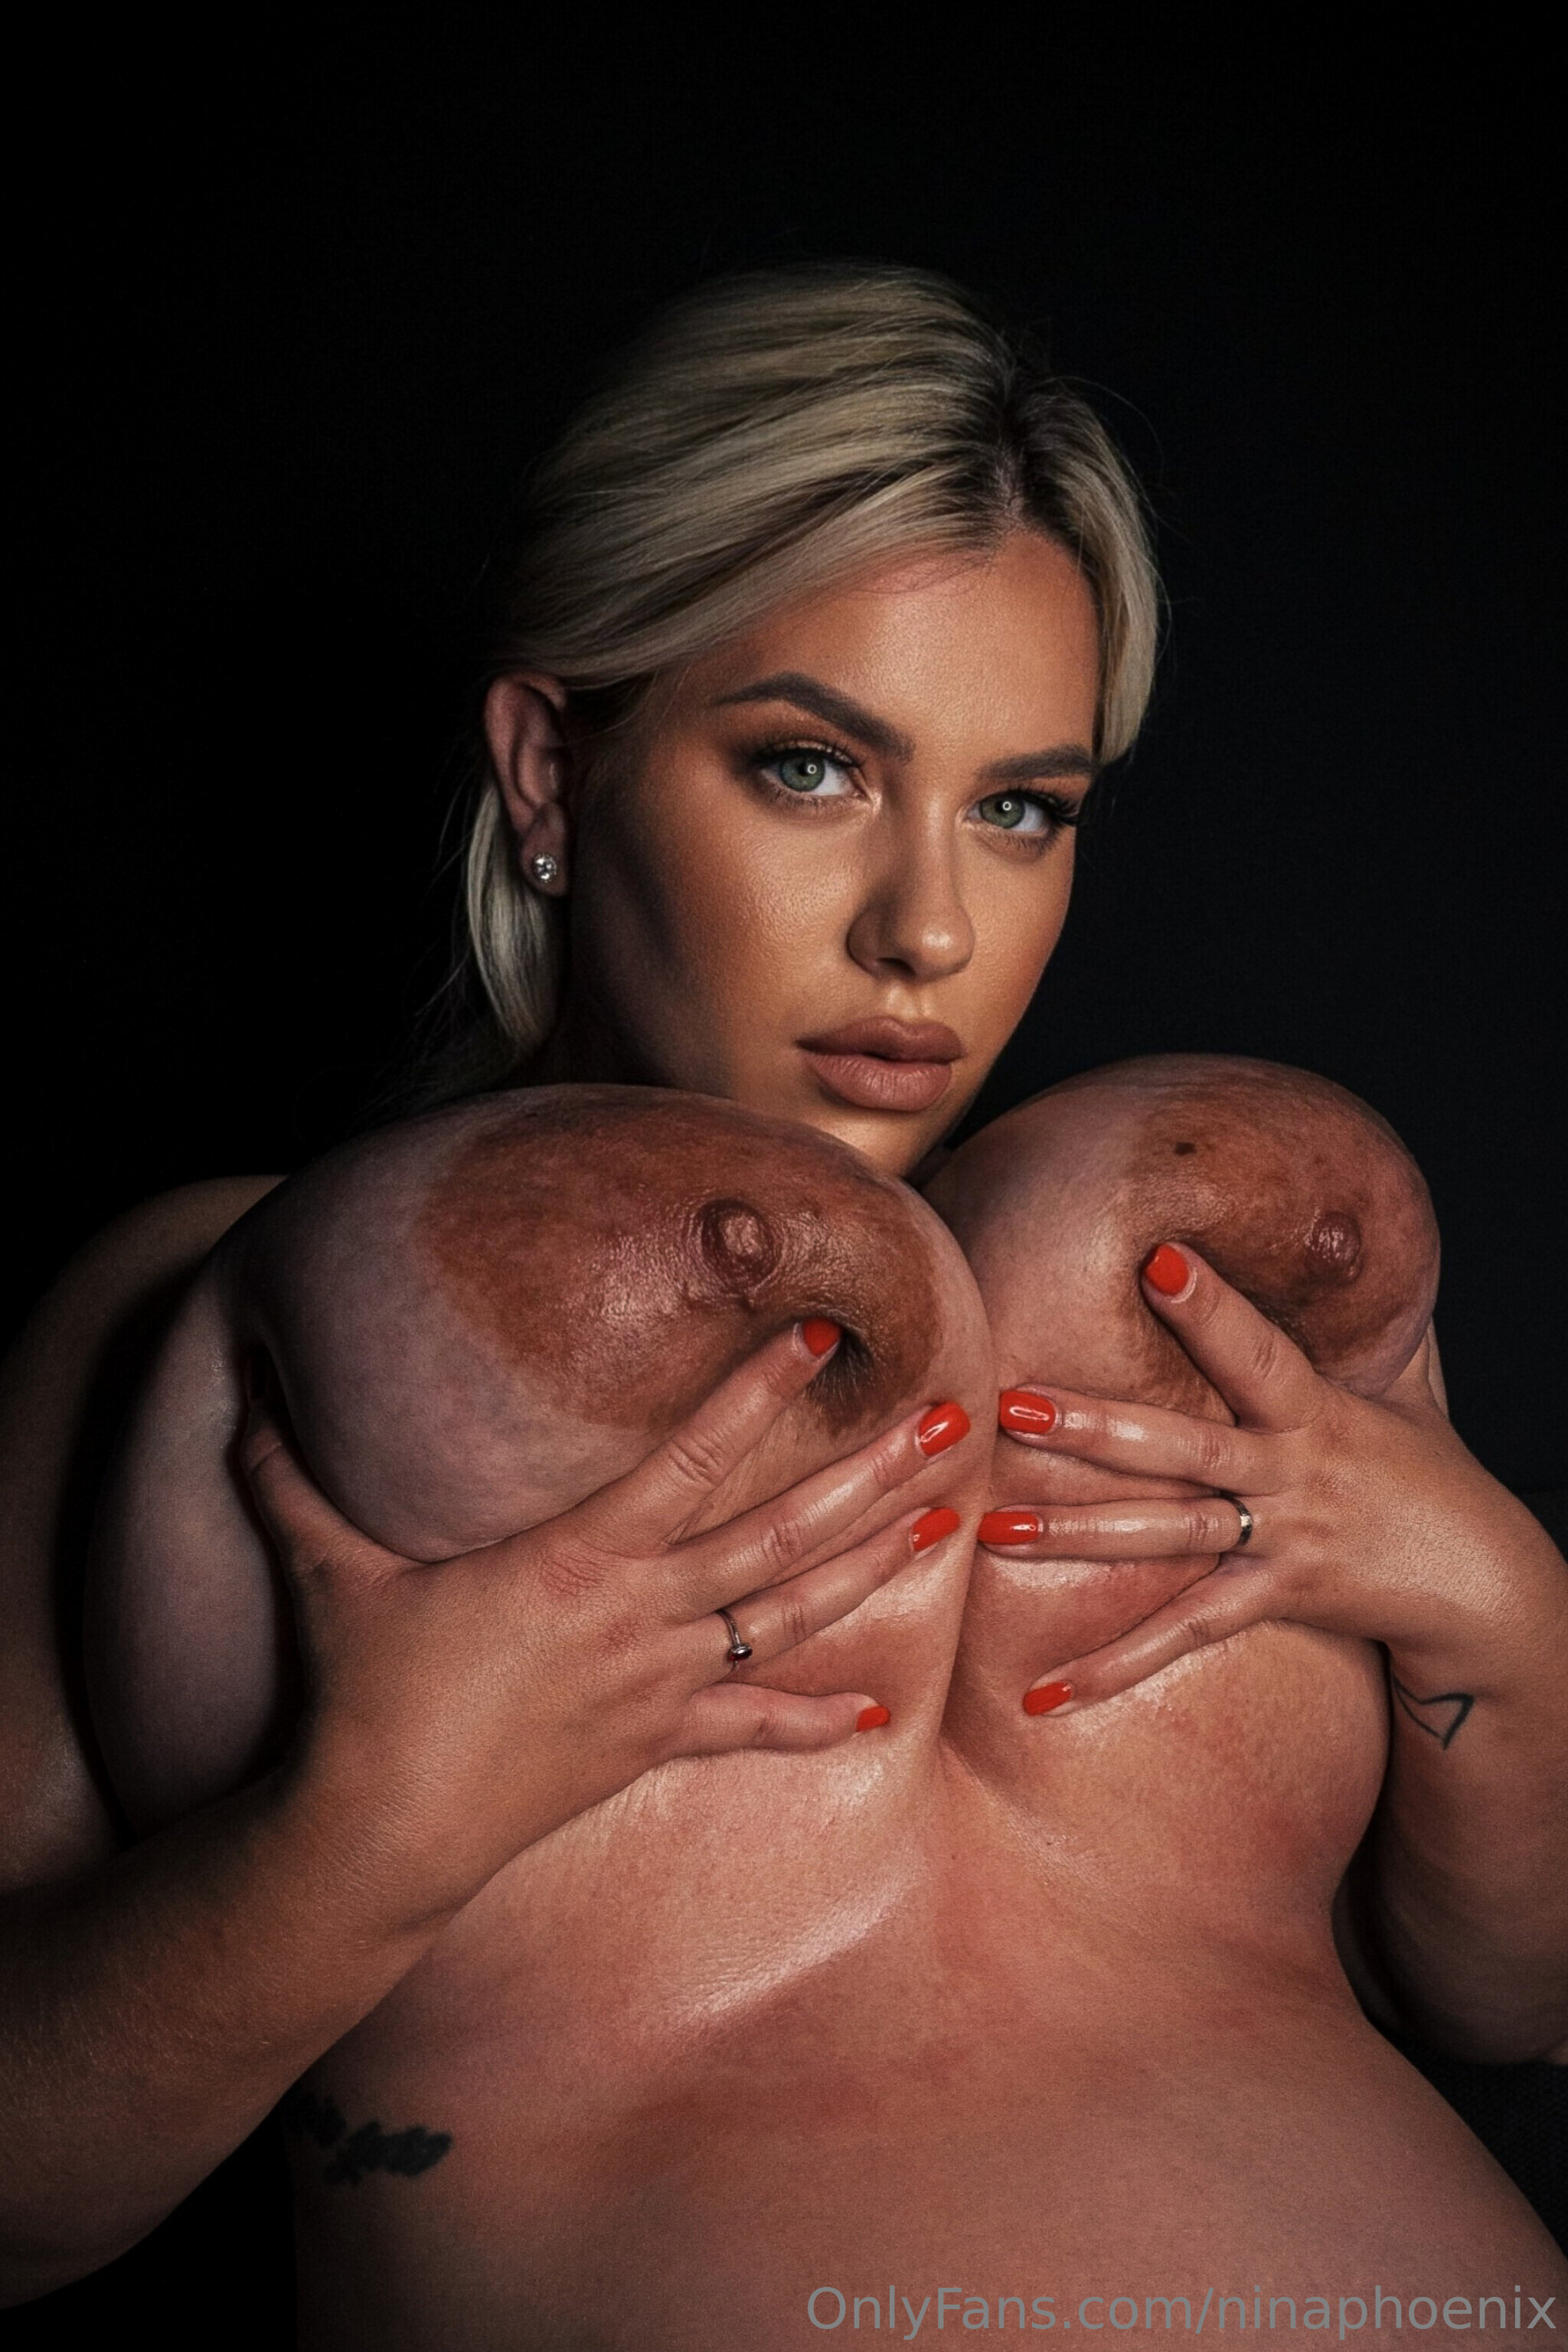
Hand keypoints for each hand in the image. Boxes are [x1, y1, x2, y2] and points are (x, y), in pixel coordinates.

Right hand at [242, 1321, 969, 1917]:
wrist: (380, 1833)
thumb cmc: (361, 1694)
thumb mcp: (328, 1573)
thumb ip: (292, 1479)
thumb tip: (241, 1393)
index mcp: (579, 1557)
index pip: (692, 1456)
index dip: (758, 1391)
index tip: (821, 1335)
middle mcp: (641, 1614)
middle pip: (781, 1533)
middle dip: (873, 1473)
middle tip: (956, 1421)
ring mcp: (660, 1685)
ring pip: (791, 1618)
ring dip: (873, 1566)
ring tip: (949, 1520)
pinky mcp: (655, 1744)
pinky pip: (751, 1732)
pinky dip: (814, 1722)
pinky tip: (878, 1715)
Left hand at [979, 1244, 1558, 1715]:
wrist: (1480, 1582)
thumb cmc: (1426, 1471)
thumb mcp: (1403, 1388)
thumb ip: (1364, 1320)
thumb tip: (1353, 1229)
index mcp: (1314, 1408)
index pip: (1256, 1350)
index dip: (1212, 1309)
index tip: (1158, 1260)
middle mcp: (1290, 1473)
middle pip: (1183, 1446)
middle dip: (1096, 1426)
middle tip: (1015, 1403)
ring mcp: (1278, 1541)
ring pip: (1167, 1536)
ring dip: (1076, 1533)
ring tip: (996, 1527)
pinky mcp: (1272, 1600)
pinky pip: (1184, 1634)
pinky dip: (1114, 1665)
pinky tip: (1043, 1689)